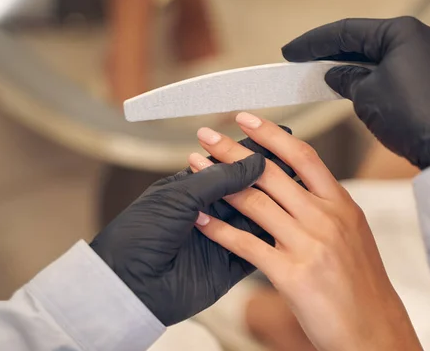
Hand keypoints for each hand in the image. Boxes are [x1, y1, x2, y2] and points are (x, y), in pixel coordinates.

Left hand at [90, 132, 293, 325]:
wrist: (127, 286)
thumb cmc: (140, 234)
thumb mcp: (180, 196)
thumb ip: (220, 179)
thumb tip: (256, 162)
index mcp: (192, 189)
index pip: (230, 167)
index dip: (253, 155)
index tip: (277, 143)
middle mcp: (209, 213)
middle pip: (247, 193)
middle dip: (271, 180)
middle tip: (297, 168)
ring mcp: (220, 240)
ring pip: (255, 221)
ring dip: (275, 208)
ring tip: (302, 196)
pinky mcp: (227, 267)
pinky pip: (254, 251)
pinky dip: (270, 240)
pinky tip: (290, 229)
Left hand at [189, 112, 421, 350]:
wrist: (373, 331)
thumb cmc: (362, 287)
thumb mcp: (352, 236)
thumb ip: (325, 208)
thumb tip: (299, 185)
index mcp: (341, 205)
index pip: (303, 157)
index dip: (271, 135)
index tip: (246, 120)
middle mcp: (326, 218)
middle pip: (272, 172)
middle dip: (233, 150)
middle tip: (208, 135)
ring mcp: (309, 244)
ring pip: (256, 202)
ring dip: (218, 181)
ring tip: (195, 167)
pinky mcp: (293, 274)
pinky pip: (247, 244)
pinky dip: (218, 229)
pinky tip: (200, 219)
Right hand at [282, 17, 429, 168]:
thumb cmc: (411, 116)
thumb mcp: (366, 95)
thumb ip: (346, 78)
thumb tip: (335, 74)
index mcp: (402, 31)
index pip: (346, 31)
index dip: (313, 43)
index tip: (290, 52)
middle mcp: (420, 36)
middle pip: (365, 40)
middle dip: (332, 52)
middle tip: (302, 61)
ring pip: (380, 55)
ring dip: (352, 64)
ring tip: (322, 73)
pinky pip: (395, 68)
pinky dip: (372, 75)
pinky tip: (353, 83)